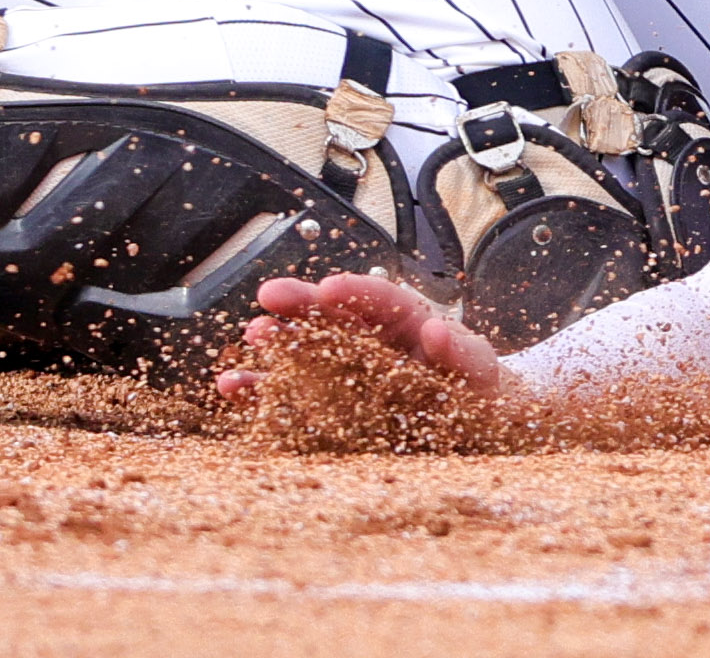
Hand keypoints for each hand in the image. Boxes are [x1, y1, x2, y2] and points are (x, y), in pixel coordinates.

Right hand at [213, 269, 503, 400]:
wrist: (471, 422)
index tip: (327, 287)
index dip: (354, 292)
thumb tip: (437, 331)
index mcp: (408, 321)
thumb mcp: (477, 367)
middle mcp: (372, 340)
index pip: (381, 300)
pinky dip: (262, 391)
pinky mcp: (327, 405)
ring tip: (252, 334)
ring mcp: (347, 371)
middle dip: (303, 305)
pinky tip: (233, 386)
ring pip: (306, 350)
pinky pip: (289, 395)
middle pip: (334, 316)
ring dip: (278, 343)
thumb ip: (460, 353)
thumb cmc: (475, 384)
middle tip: (269, 295)